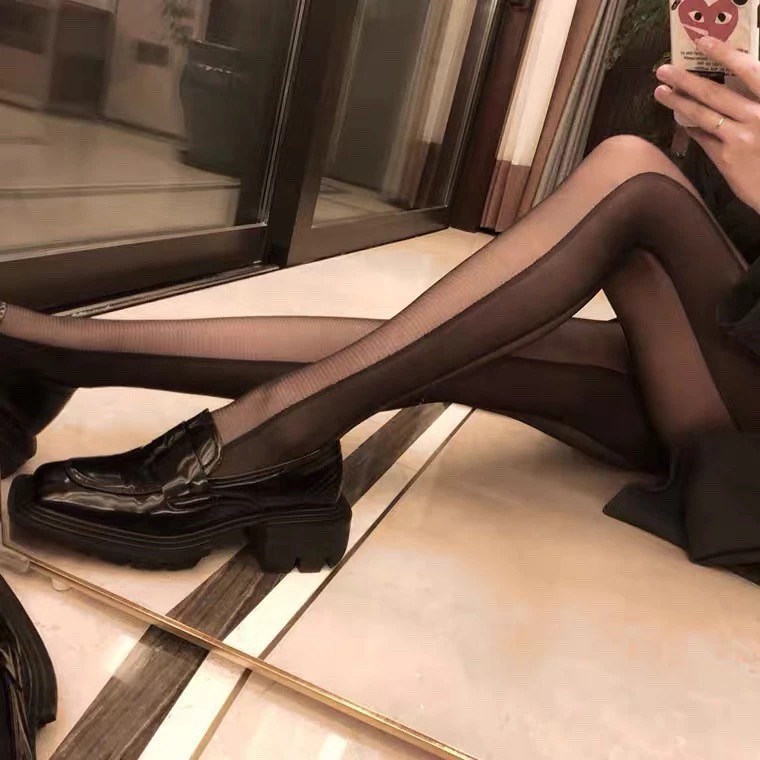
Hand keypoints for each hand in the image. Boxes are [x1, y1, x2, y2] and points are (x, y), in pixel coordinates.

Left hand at [654, 36, 759, 213]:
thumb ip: (757, 102)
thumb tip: (734, 88)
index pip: (749, 70)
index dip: (725, 55)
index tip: (704, 43)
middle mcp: (758, 116)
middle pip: (715, 94)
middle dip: (686, 80)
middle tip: (664, 70)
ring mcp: (740, 139)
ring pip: (703, 116)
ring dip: (679, 102)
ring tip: (660, 92)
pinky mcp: (727, 159)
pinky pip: (704, 138)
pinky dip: (692, 128)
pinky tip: (681, 120)